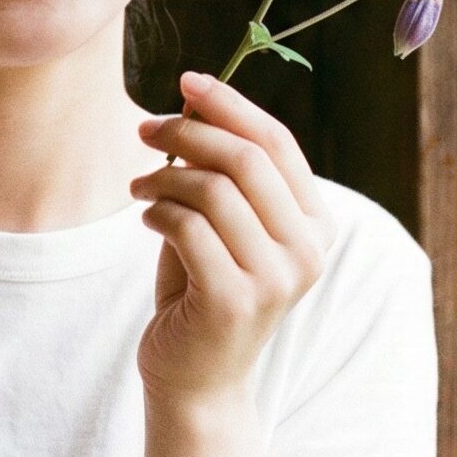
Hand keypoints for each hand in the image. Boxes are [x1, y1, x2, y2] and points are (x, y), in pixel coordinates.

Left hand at [130, 70, 333, 407]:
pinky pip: (187, 227)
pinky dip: (157, 211)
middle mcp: (308, 251)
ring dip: (164, 174)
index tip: (186, 80)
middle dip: (187, 131)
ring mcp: (276, 279)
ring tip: (139, 185)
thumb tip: (192, 97)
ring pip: (212, 189)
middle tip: (145, 129)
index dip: (230, 103)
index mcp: (316, 222)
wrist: (196, 375)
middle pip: (245, 159)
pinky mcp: (235, 301)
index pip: (277, 142)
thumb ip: (219, 164)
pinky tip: (147, 218)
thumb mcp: (221, 217)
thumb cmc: (204, 281)